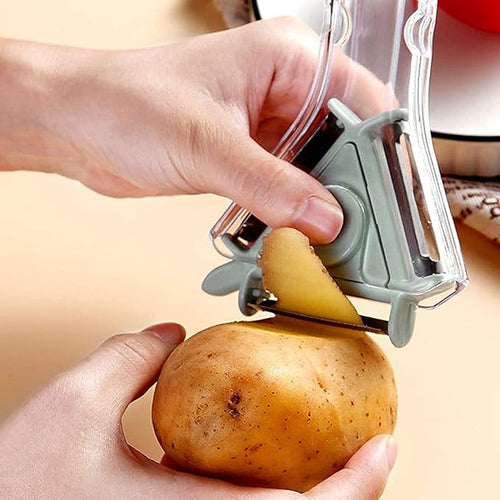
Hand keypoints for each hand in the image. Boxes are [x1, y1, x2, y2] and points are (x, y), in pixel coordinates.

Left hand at [0, 18, 392, 243]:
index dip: (383, 157)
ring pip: (315, 172)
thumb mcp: (207, 145)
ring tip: (331, 244)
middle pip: (345, 145)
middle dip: (353, 192)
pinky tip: (294, 237)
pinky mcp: (247, 158)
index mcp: (289, 60)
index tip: (390, 204)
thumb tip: (324, 217)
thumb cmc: (127, 104)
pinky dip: (290, 215)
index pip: (364, 106)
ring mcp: (266, 128)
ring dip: (320, 209)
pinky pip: (285, 189)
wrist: (79, 126)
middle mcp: (285, 91)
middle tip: (362, 237)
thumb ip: (271, 185)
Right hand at [0, 324, 396, 498]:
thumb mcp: (72, 404)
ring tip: (329, 451)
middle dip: (344, 493)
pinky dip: (269, 493)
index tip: (383, 450)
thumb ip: (129, 356)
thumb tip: (169, 335)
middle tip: (364, 446)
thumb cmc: (21, 490)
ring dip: (312, 494)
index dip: (353, 488)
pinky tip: (265, 465)